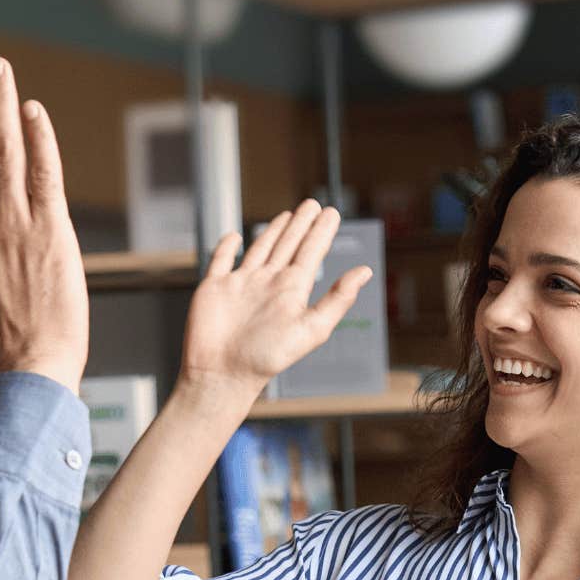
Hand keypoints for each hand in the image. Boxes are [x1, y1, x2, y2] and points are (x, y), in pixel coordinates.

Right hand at [178, 199, 370, 406]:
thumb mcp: (312, 329)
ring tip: (287, 215)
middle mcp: (268, 283)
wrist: (222, 374)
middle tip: (313, 204)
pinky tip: (234, 237)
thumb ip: (337, 299)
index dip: (322, 231)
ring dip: (274, 231)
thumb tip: (365, 272)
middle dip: (301, 224)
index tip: (332, 212)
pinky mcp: (214, 287)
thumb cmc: (266, 359)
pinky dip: (227, 246)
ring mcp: (241, 284)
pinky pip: (221, 260)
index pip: (311, 252)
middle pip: (289, 245)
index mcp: (292, 290)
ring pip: (261, 248)